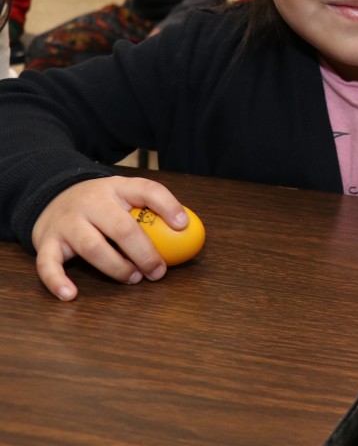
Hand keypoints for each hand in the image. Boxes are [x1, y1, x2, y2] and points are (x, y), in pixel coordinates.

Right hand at [30, 176, 187, 300]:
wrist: (52, 195)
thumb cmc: (101, 203)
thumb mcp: (125, 195)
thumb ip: (150, 210)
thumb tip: (186, 234)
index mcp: (118, 188)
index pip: (147, 190)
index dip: (168, 206)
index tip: (183, 226)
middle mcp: (91, 202)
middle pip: (122, 227)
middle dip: (144, 252)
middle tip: (158, 271)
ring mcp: (67, 221)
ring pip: (93, 247)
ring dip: (116, 268)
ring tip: (133, 279)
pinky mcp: (46, 240)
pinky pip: (48, 263)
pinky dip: (58, 281)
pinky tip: (70, 294)